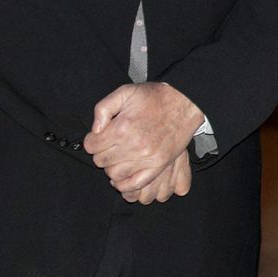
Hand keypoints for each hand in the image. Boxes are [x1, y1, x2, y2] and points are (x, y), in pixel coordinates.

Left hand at [83, 83, 204, 195]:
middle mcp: (134, 145)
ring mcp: (147, 158)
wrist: (185, 102)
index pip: (92, 145)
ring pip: (114, 174)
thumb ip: (103, 108)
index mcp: (122, 128)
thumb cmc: (155, 97)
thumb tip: (95, 130)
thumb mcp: (126, 92)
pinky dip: (124, 184)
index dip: (92, 140)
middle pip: (101, 160)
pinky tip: (123, 174)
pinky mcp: (158, 165)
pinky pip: (134, 184)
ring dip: (112, 166)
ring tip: (118, 156)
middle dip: (101, 152)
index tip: (99, 136)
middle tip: (110, 145)